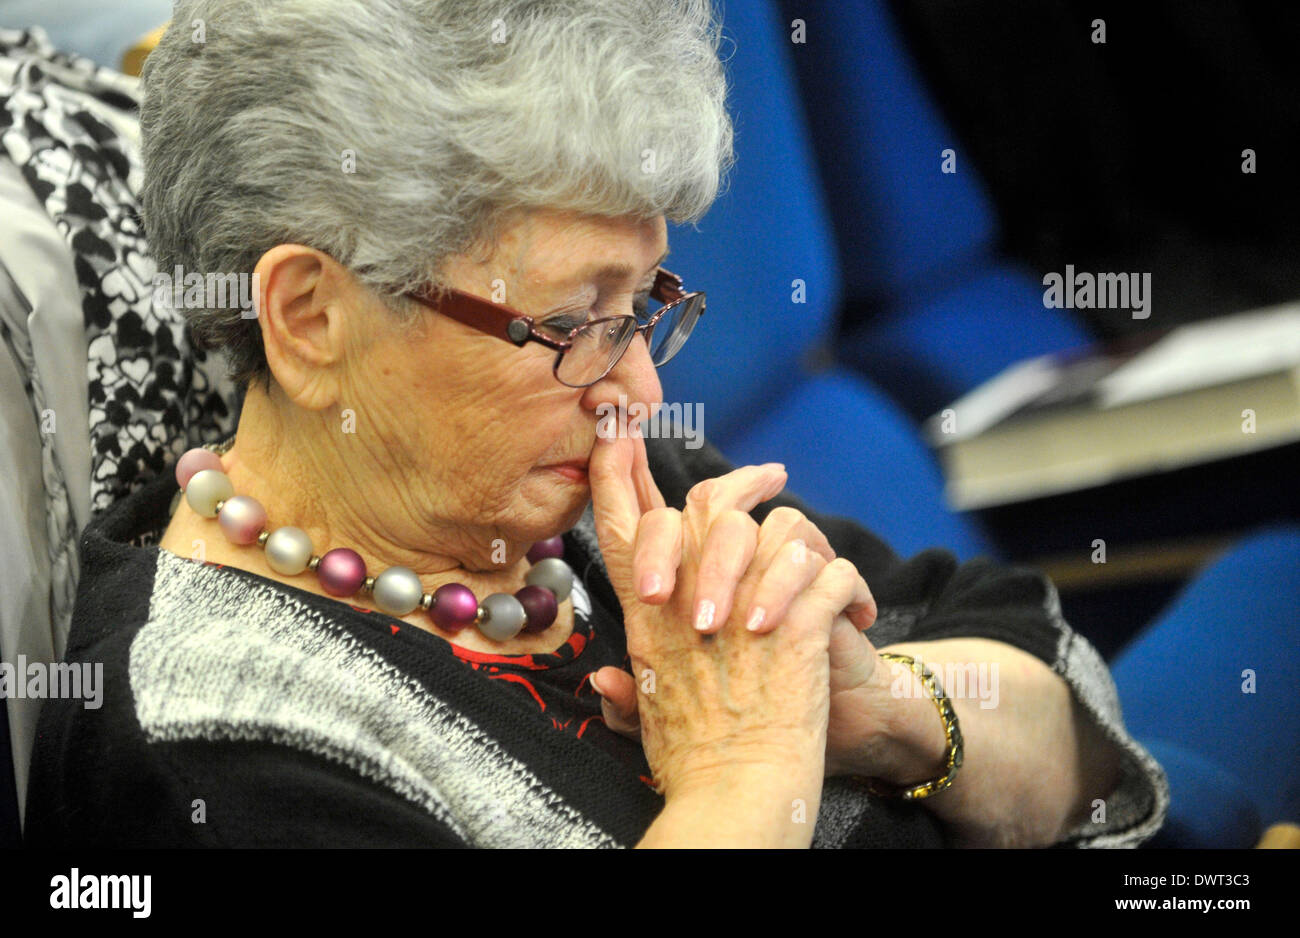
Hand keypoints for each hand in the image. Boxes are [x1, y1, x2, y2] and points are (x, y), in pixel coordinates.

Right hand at [587, 426, 874, 799]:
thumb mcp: (645, 724)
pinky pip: (830, 573)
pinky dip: (850, 586)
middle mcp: (689, 606)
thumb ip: (623, 692)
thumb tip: (600, 677)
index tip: (622, 432)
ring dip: (807, 541)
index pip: (625, 526)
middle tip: (769, 475)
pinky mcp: (798, 633)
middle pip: (705, 508)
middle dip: (738, 480)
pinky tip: (856, 614)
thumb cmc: (692, 770)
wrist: (734, 806)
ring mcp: (743, 614)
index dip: (619, 470)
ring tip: (826, 558)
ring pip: (777, 531)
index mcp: (649, 621)